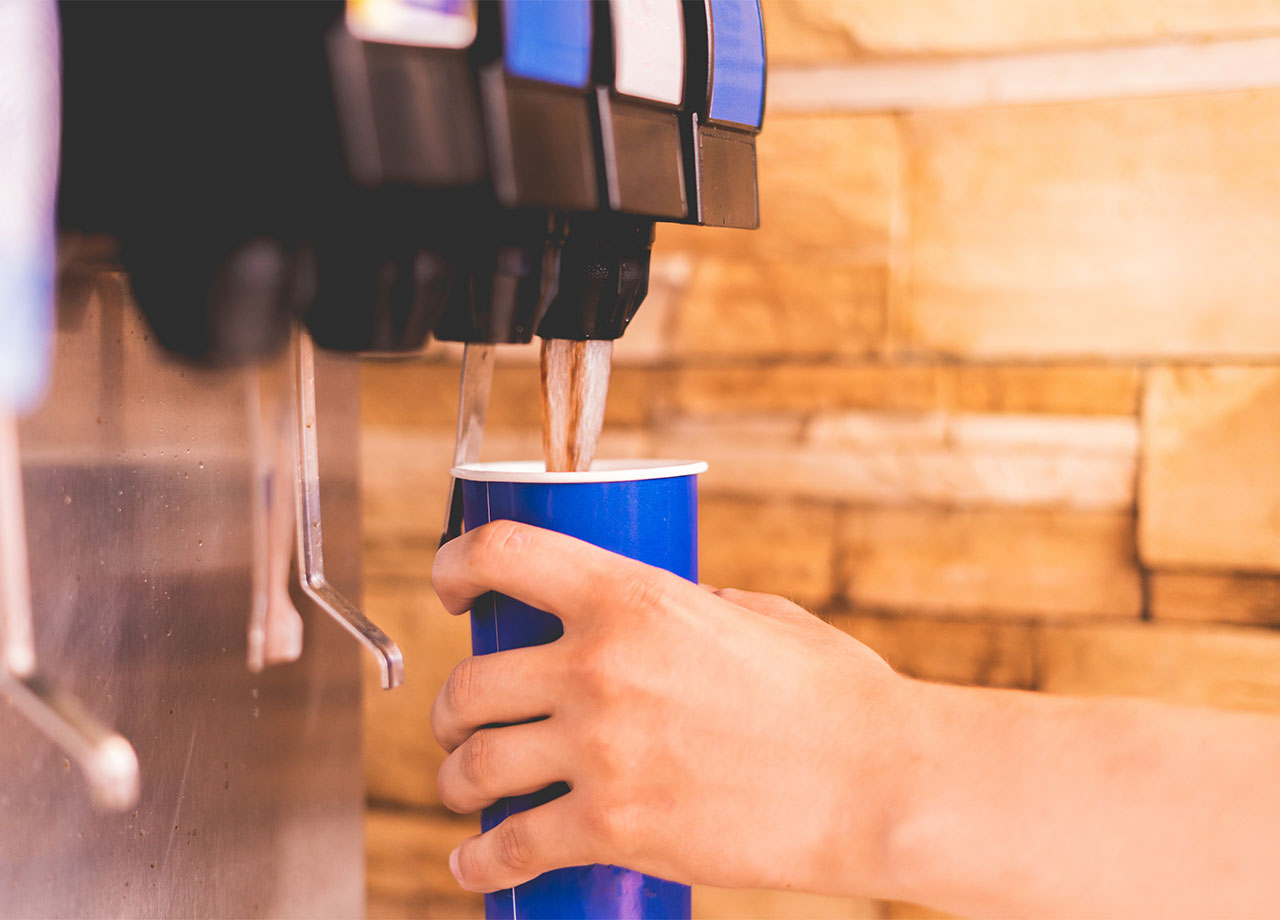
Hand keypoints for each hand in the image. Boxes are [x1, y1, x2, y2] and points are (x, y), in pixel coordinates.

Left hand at [430, 520, 911, 896]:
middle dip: (450, 708)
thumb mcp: (757, 616)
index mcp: (630, 597)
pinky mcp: (614, 826)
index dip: (454, 566)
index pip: (503, 554)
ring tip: (465, 790)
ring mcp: (600, 749)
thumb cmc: (834, 694)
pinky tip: (476, 865)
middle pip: (468, 684)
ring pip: (473, 766)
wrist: (879, 782)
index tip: (451, 589)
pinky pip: (511, 849)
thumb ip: (692, 605)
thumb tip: (660, 613)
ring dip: (454, 780)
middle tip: (460, 721)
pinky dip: (481, 863)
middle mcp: (598, 665)